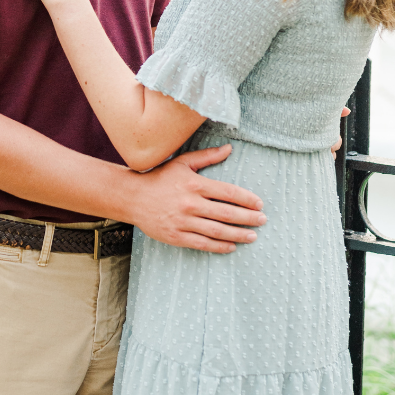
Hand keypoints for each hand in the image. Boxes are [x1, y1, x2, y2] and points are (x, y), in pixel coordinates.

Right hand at [117, 144, 266, 252]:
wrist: (131, 197)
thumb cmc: (159, 177)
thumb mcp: (182, 162)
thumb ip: (207, 156)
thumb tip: (229, 148)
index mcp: (195, 184)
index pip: (228, 193)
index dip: (247, 199)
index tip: (260, 204)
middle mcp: (190, 203)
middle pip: (226, 213)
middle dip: (248, 218)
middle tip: (263, 221)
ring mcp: (182, 221)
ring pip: (217, 231)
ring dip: (238, 235)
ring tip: (253, 236)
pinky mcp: (175, 236)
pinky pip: (201, 244)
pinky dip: (219, 246)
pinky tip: (231, 246)